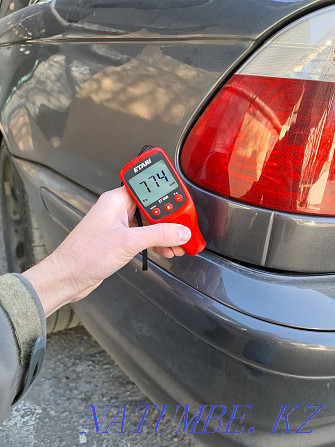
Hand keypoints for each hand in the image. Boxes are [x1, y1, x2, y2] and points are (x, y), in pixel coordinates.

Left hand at [22, 187, 190, 316]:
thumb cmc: (84, 255)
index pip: (148, 189)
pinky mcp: (119, 240)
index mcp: (116, 200)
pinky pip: (143, 237)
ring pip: (149, 224)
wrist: (68, 277)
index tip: (183, 203)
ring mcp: (119, 225)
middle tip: (185, 227)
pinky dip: (156, 243)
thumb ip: (158, 235)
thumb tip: (180, 231)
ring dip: (165, 234)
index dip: (167, 195)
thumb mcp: (128, 242)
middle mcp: (117, 210)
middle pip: (152, 208)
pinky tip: (166, 250)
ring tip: (180, 243)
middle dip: (169, 219)